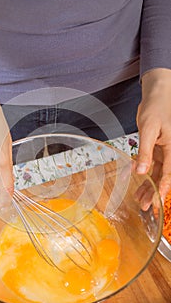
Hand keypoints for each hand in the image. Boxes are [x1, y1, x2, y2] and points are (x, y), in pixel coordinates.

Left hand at [136, 68, 170, 202]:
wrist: (157, 96)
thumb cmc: (156, 108)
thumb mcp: (148, 129)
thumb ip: (145, 151)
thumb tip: (141, 171)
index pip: (168, 172)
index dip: (163, 188)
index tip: (158, 201)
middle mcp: (170, 151)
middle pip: (163, 176)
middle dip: (154, 192)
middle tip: (146, 206)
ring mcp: (163, 150)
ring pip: (157, 172)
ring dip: (148, 185)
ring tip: (140, 199)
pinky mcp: (157, 148)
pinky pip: (151, 164)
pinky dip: (143, 172)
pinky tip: (135, 180)